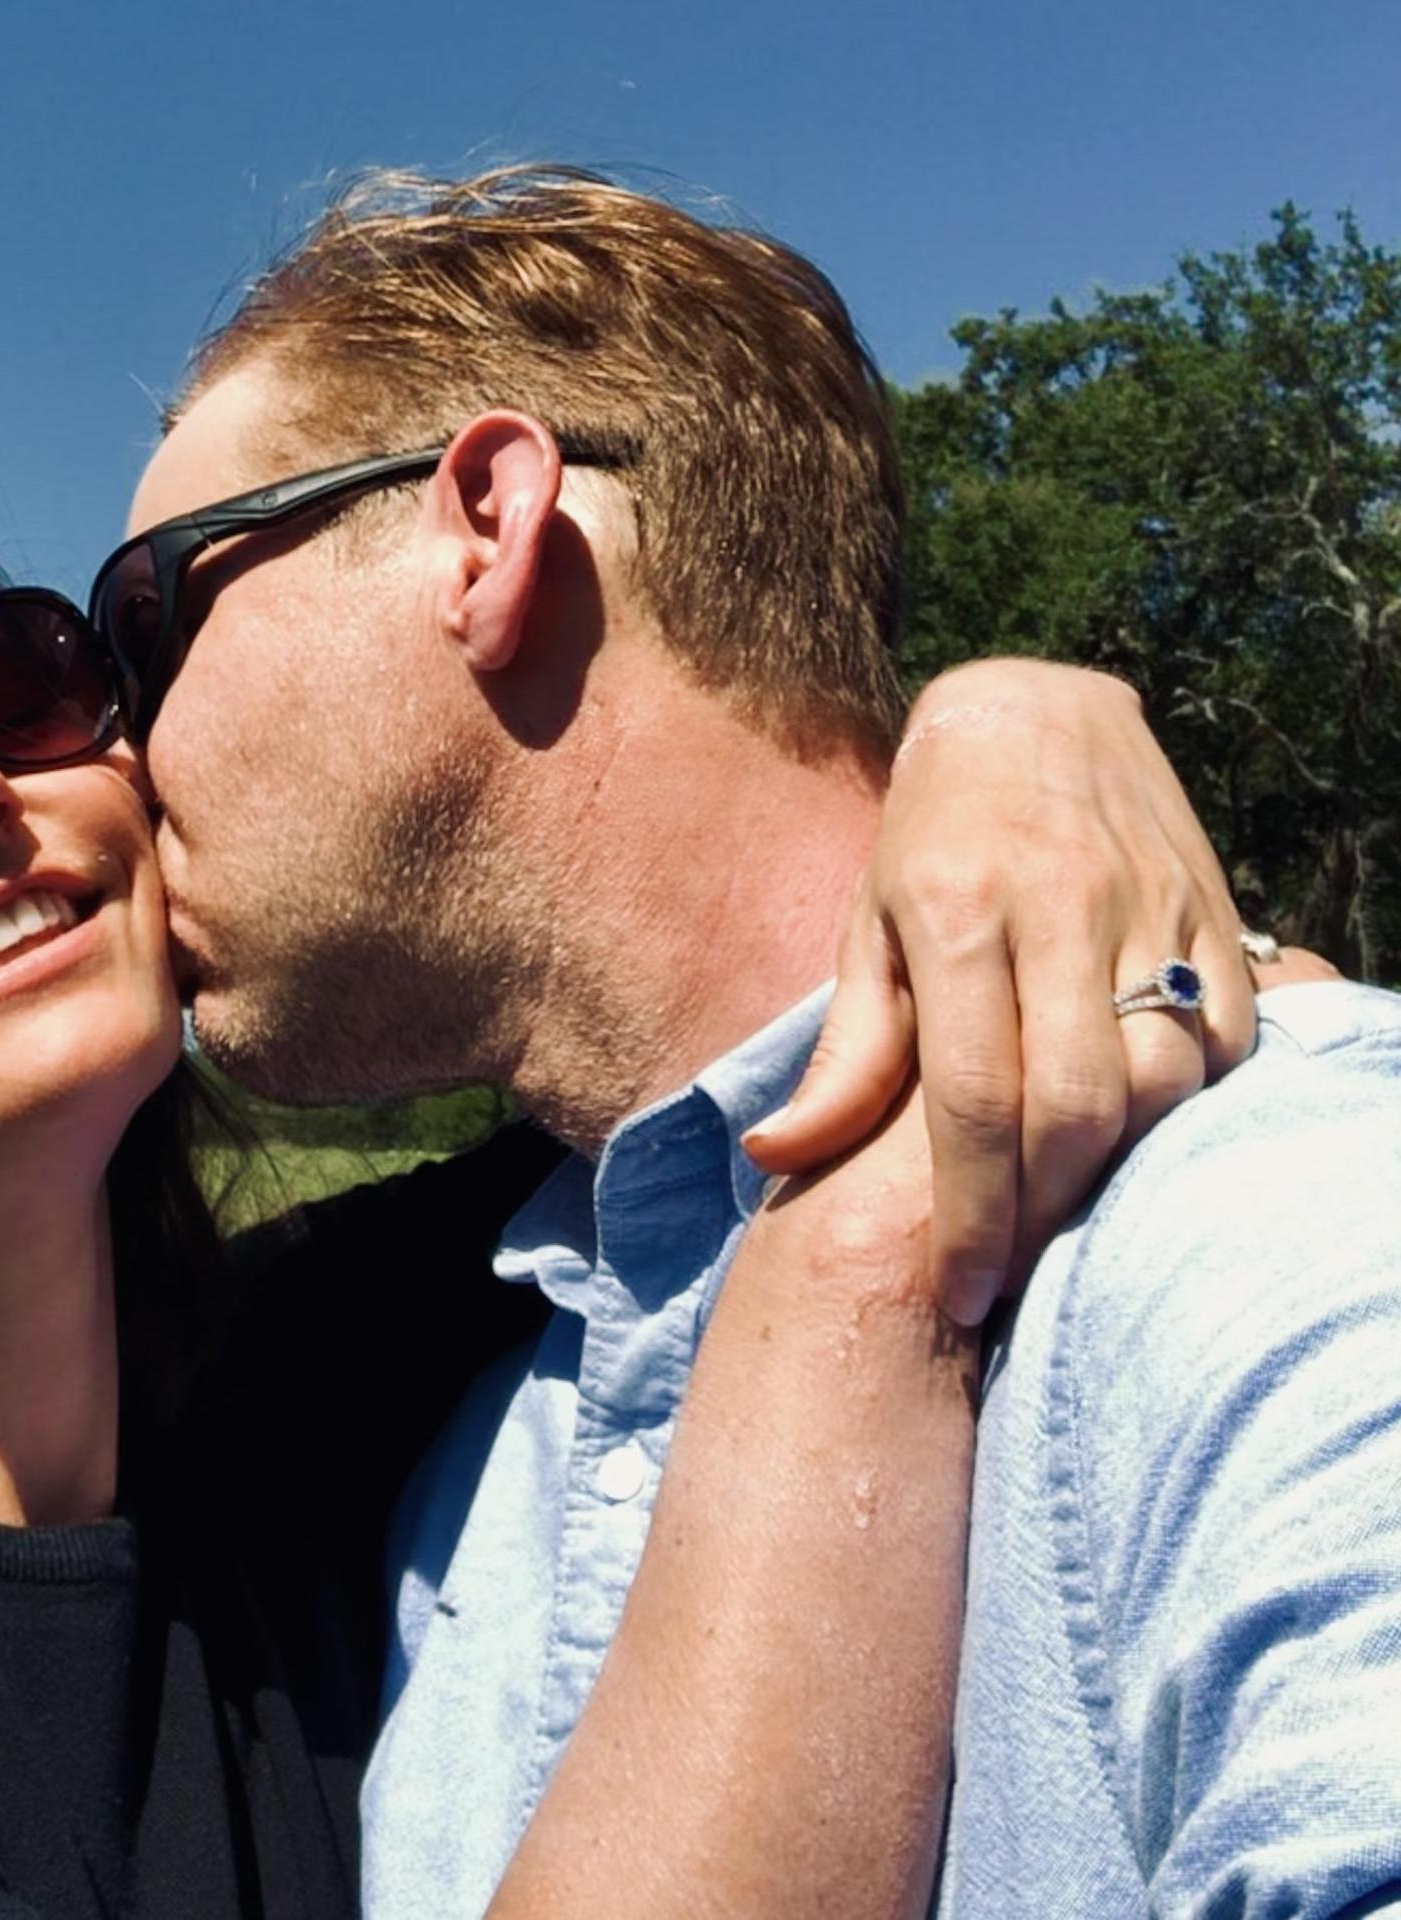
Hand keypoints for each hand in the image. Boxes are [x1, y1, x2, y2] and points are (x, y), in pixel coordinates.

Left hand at [744, 660, 1311, 1325]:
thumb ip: (844, 1055)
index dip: (971, 1216)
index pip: (973, 1098)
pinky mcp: (1216, 907)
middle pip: (1080, 1104)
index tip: (959, 1293)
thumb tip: (775, 1156)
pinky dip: (1189, 1105)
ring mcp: (1151, 904)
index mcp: (958, 912)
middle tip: (1011, 1268)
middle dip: (1045, 1212)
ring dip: (1119, 1168)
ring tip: (1063, 1208)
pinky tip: (1138, 1132)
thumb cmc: (930, 835)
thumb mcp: (867, 927)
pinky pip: (1228, 1039)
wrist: (1035, 710)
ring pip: (1165, 1079)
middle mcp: (1063, 907)